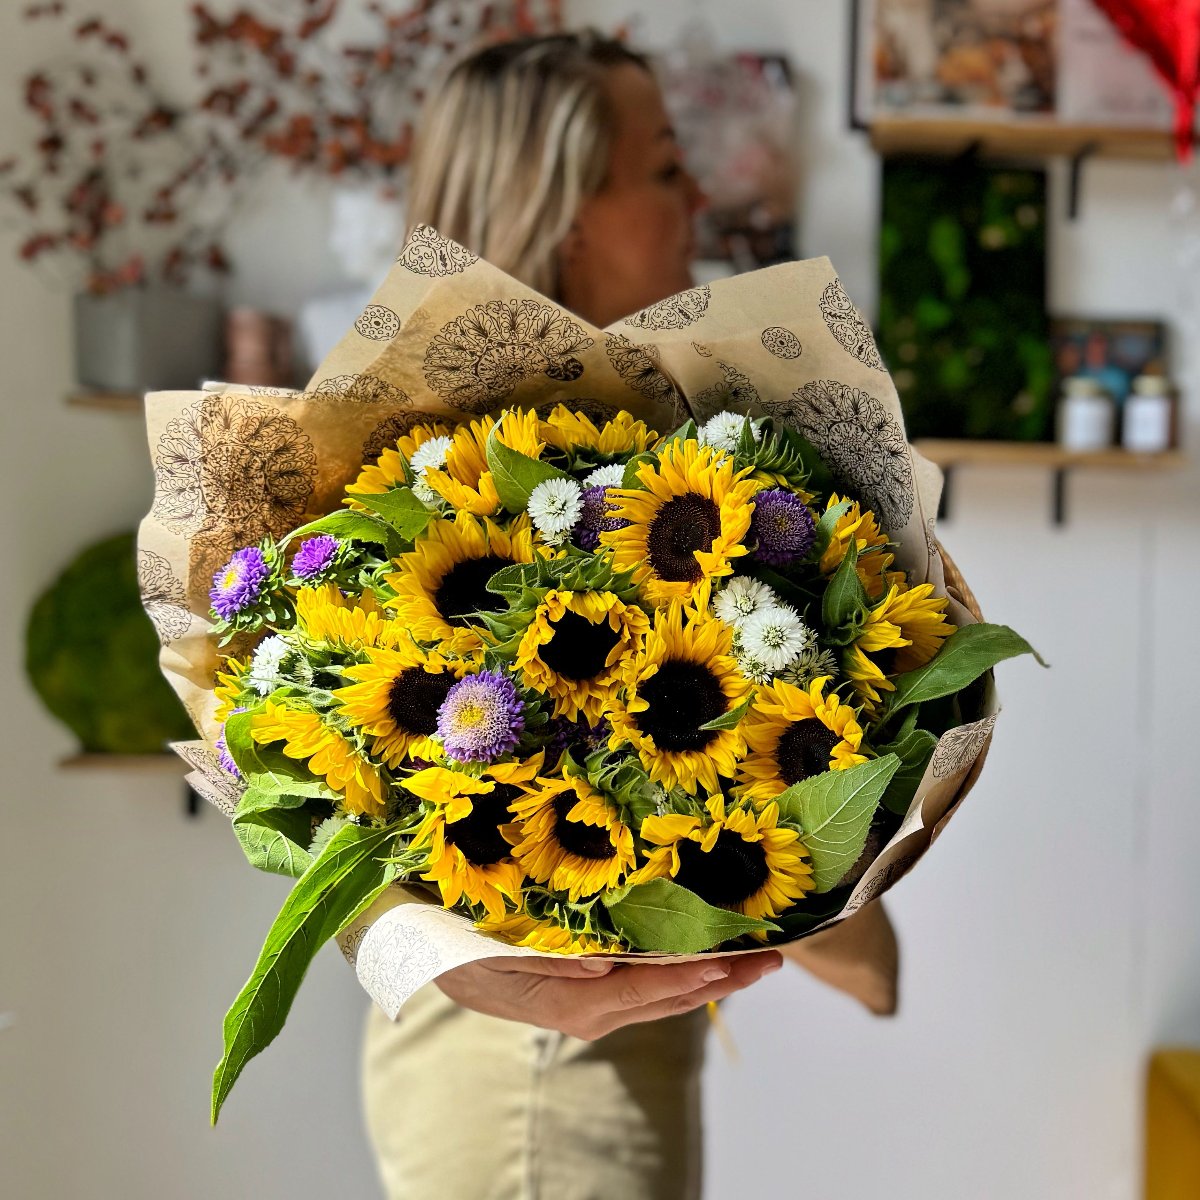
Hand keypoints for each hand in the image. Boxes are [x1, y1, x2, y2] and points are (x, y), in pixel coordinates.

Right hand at [435, 950, 782, 1040]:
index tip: (735, 958)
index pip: (648, 987)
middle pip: (669, 996)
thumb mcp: (493, 952)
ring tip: (753, 959)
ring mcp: (590, 1004)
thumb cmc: (456, 947)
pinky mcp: (586, 992)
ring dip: (710, 976)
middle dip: (724, 978)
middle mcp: (590, 1009)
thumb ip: (546, 958)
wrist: (425, 958)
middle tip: (773, 958)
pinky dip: (680, 974)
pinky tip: (700, 960)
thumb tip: (599, 963)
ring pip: (663, 995)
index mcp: (572, 1001)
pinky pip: (645, 988)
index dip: (693, 972)